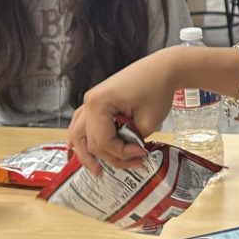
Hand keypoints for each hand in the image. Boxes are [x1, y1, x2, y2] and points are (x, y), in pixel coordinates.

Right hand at [67, 50, 176, 174]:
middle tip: (128, 167)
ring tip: (95, 170)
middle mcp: (89, 101)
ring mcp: (91, 100)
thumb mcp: (148, 121)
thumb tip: (125, 152)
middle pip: (90, 140)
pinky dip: (80, 136)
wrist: (162, 69)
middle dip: (110, 156)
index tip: (141, 154)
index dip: (122, 153)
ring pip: (78, 133)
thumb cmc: (157, 90)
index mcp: (99, 104)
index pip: (103, 141)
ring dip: (85, 152)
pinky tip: (75, 148)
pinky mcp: (97, 100)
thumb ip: (132, 140)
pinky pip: (81, 122)